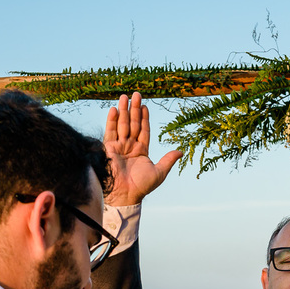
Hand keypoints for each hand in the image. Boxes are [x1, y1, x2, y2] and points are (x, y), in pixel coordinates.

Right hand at [103, 92, 181, 206]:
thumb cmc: (142, 186)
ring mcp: (119, 146)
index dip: (144, 118)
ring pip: (122, 125)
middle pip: (132, 124)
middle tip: (136, 94)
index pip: (144, 130)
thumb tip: (180, 151)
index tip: (145, 105)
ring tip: (125, 96)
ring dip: (123, 110)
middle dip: (134, 109)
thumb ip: (168, 160)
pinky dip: (112, 120)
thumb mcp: (159, 172)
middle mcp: (130, 146)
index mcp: (141, 151)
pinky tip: (114, 109)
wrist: (125, 195)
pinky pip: (110, 132)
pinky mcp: (108, 148)